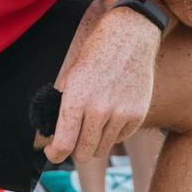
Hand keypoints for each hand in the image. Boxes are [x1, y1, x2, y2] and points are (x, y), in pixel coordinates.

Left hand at [42, 9, 159, 163]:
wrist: (130, 37)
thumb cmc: (96, 55)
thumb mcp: (71, 77)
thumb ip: (64, 108)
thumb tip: (55, 136)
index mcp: (77, 99)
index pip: (63, 144)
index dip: (54, 154)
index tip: (52, 151)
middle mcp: (100, 110)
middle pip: (84, 153)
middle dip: (75, 150)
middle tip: (74, 140)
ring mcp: (121, 114)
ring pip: (102, 149)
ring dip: (95, 142)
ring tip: (94, 123)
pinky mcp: (138, 115)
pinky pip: (120, 138)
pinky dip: (113, 132)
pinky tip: (112, 112)